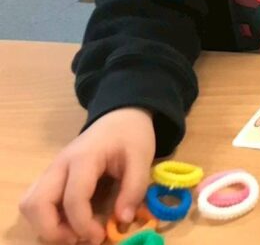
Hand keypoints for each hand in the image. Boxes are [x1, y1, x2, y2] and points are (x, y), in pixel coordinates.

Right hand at [19, 107, 154, 244]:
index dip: (82, 224)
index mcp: (83, 158)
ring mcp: (51, 170)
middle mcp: (59, 165)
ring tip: (73, 232)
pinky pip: (35, 201)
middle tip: (78, 239)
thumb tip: (123, 219)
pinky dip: (45, 218)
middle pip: (35, 203)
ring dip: (45, 225)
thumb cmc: (131, 136)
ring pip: (29, 204)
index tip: (99, 236)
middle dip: (52, 230)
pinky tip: (69, 222)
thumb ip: (135, 188)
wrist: (120, 116)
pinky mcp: (50, 176)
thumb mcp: (142, 158)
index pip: (72, 198)